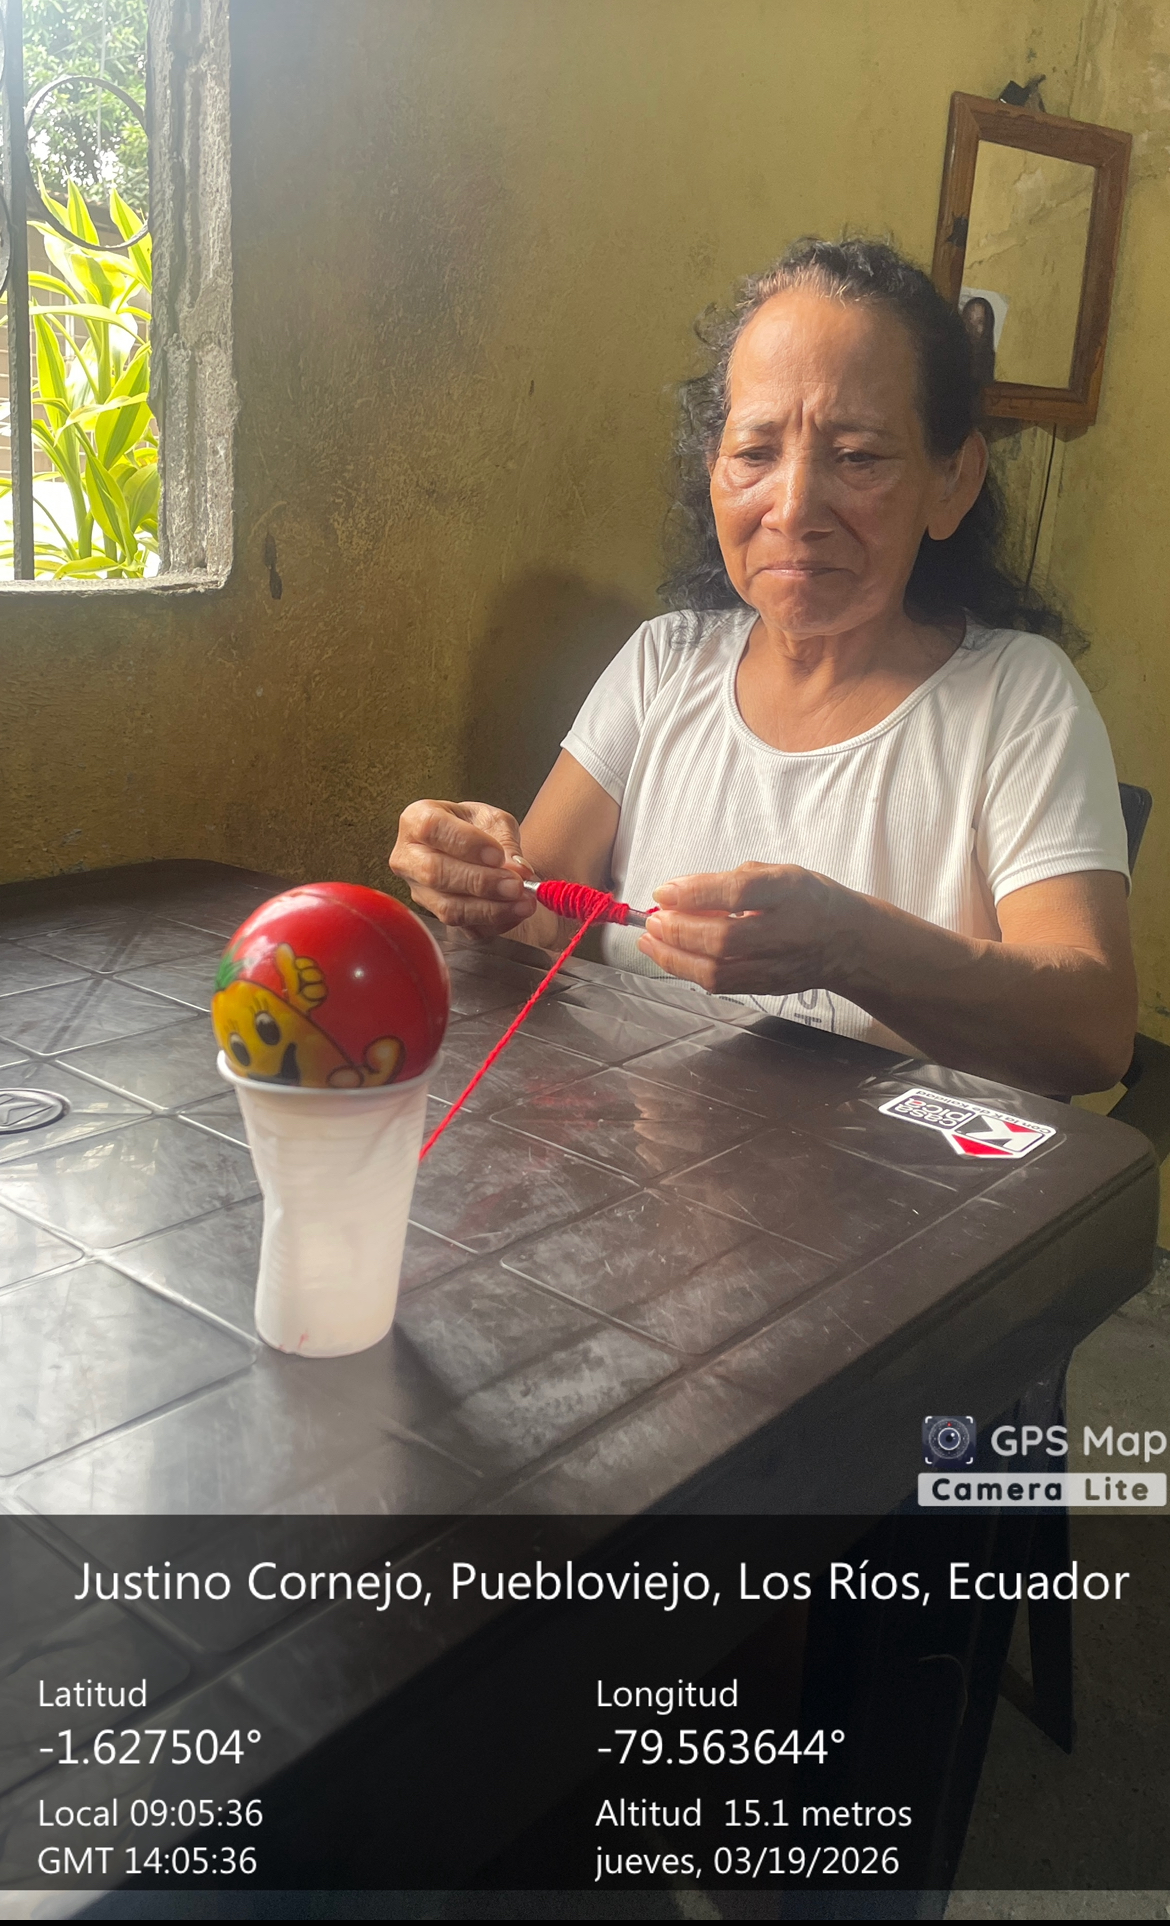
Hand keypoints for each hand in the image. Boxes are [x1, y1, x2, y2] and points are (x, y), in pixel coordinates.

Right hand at [390, 800, 536, 936]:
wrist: (476, 849)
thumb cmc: (478, 827)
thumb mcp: (494, 820)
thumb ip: (506, 840)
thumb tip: (518, 869)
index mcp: (416, 820)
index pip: (432, 829)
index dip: (466, 844)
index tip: (498, 855)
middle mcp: (408, 858)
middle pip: (435, 873)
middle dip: (481, 882)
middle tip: (516, 884)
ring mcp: (419, 891)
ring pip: (447, 908)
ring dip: (490, 909)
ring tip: (523, 902)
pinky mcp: (436, 916)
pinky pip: (463, 928)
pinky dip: (494, 922)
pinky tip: (515, 912)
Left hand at [637, 862, 850, 995]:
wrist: (849, 942)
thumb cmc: (809, 900)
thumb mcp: (781, 873)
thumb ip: (735, 880)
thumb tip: (682, 893)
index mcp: (790, 892)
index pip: (739, 892)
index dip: (696, 893)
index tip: (664, 891)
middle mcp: (785, 932)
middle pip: (723, 938)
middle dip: (679, 930)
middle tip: (652, 919)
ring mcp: (777, 965)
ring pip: (718, 970)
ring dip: (675, 957)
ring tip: (650, 941)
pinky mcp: (768, 987)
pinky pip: (721, 985)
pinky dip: (689, 972)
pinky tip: (671, 957)